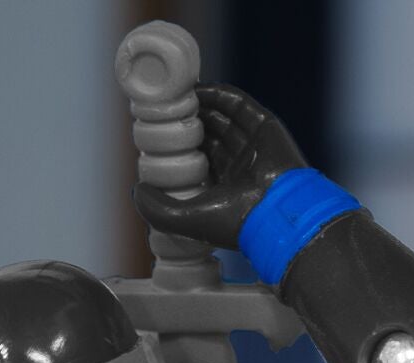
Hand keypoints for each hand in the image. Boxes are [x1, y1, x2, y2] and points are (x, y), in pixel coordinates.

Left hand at [131, 83, 308, 250]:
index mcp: (223, 190)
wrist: (277, 213)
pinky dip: (220, 94)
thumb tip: (136, 189)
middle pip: (209, 135)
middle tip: (165, 109)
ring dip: (200, 105)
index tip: (157, 135)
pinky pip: (240, 104)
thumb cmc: (234, 222)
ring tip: (177, 95)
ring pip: (222, 117)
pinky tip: (198, 89)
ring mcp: (253, 146)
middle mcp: (238, 167)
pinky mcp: (265, 127)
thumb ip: (157, 209)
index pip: (196, 160)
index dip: (177, 147)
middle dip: (187, 122)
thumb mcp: (185, 219)